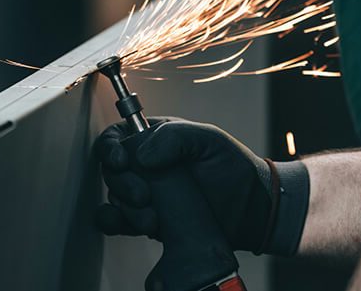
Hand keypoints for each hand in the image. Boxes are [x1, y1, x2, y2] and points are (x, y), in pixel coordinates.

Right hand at [95, 117, 274, 253]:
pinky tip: (131, 224)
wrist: (250, 209)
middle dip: (122, 184)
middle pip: (112, 169)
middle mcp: (146, 164)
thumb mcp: (209, 139)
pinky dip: (115, 223)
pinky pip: (118, 220)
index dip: (110, 147)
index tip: (121, 161)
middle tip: (144, 196)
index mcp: (155, 137)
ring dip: (126, 209)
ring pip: (115, 197)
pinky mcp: (149, 219)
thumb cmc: (233, 166)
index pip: (118, 135)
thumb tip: (141, 155)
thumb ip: (176, 136)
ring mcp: (146, 193)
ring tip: (153, 219)